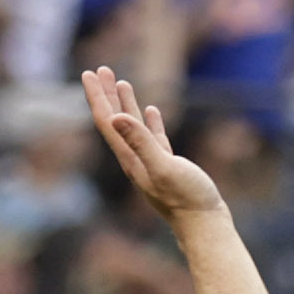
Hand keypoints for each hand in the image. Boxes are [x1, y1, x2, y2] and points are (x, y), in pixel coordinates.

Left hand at [80, 66, 225, 221]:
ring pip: (133, 126)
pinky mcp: (168, 165)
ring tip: (121, 82)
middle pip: (115, 120)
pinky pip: (153, 137)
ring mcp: (151, 162)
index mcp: (130, 157)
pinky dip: (149, 121)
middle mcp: (135, 159)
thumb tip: (116, 117)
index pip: (107, 121)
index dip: (97, 96)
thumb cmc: (187, 198)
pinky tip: (152, 110)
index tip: (89, 73)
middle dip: (106, 95)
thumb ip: (140, 142)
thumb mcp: (163, 166)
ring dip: (125, 103)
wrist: (204, 224)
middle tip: (101, 70)